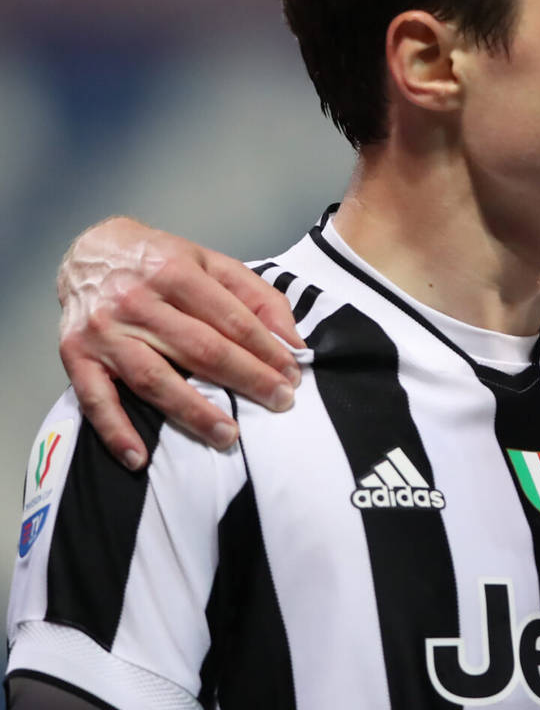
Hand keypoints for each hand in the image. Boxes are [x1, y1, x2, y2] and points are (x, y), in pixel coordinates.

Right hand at [58, 217, 304, 468]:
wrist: (88, 252)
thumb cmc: (160, 261)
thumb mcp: (212, 263)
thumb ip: (257, 297)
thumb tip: (293, 342)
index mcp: (176, 273)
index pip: (232, 320)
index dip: (267, 351)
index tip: (292, 376)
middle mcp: (137, 301)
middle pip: (200, 349)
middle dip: (246, 379)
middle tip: (279, 403)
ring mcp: (104, 331)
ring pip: (154, 378)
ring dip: (192, 412)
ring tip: (228, 437)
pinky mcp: (75, 355)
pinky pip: (95, 398)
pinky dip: (115, 431)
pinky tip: (139, 457)